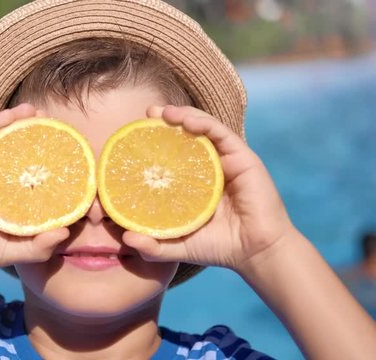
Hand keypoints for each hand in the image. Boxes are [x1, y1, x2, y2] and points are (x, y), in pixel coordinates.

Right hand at [0, 104, 69, 281]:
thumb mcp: (15, 251)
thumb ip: (40, 246)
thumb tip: (66, 231)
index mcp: (6, 197)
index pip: (30, 173)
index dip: (48, 161)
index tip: (68, 151)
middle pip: (16, 150)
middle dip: (36, 135)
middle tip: (56, 123)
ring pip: (0, 137)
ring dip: (19, 121)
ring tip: (39, 111)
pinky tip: (16, 113)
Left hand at [122, 105, 295, 271]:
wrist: (255, 252)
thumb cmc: (218, 247)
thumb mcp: (177, 246)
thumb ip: (152, 245)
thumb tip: (125, 239)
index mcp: (193, 181)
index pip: (171, 155)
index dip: (154, 142)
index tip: (132, 136)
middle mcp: (209, 166)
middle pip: (186, 135)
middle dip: (166, 121)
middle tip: (147, 113)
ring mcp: (226, 160)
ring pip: (202, 128)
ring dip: (182, 115)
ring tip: (162, 112)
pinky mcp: (242, 157)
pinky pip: (220, 133)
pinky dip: (203, 122)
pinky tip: (186, 120)